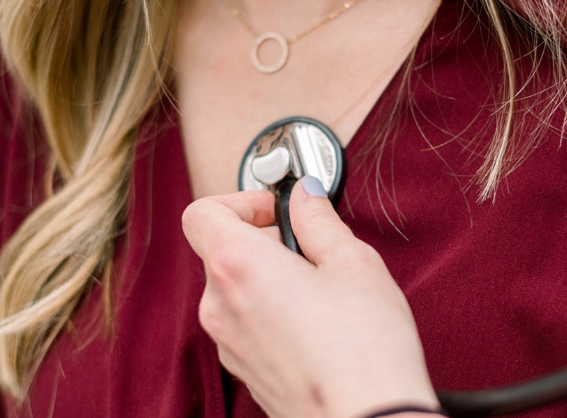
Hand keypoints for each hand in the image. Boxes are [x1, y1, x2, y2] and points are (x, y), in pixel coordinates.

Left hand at [182, 179, 438, 417]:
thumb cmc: (364, 350)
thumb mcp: (354, 264)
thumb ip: (320, 221)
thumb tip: (306, 195)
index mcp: (238, 267)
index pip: (201, 213)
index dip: (239, 201)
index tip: (276, 210)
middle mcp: (219, 306)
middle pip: (220, 251)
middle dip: (263, 241)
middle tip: (312, 250)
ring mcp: (228, 344)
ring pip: (234, 290)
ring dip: (268, 279)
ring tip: (321, 292)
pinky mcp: (244, 371)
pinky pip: (245, 324)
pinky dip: (270, 313)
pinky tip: (317, 325)